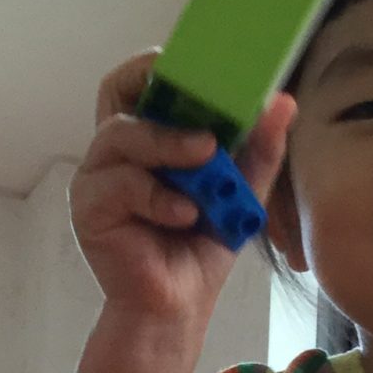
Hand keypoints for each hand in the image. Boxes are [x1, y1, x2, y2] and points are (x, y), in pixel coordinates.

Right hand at [71, 52, 295, 325]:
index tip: (200, 66)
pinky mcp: (89, 210)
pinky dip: (159, 197)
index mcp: (147, 138)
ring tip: (206, 161)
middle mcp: (116, 151)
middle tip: (203, 99)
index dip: (159, 64)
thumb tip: (284, 102)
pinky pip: (121, 185)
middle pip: (117, 91)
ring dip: (169, 143)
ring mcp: (97, 178)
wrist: (177, 307)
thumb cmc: (199, 248)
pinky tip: (185, 214)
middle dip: (160, 89)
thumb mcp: (240, 191)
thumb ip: (258, 148)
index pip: (139, 82)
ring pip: (122, 134)